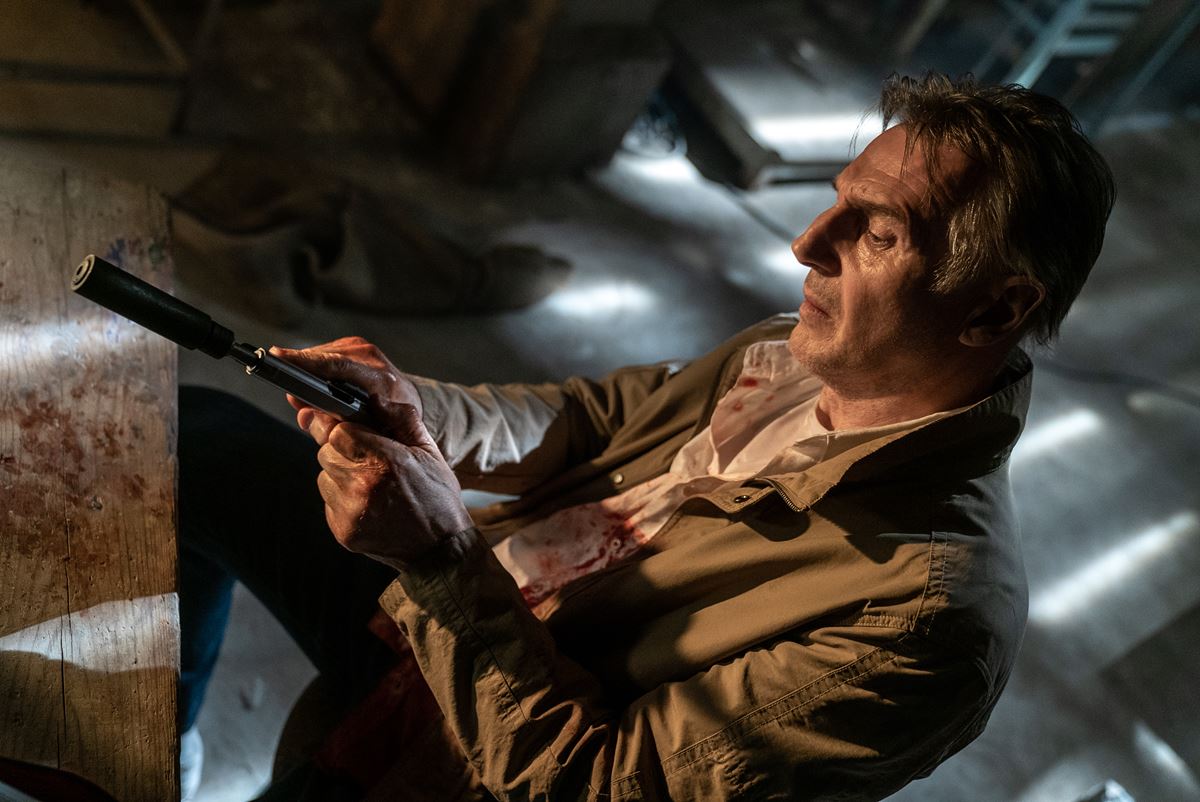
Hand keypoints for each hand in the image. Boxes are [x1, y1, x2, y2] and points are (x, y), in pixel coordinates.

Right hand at [269, 337, 422, 438]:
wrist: (407, 400)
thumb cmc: (387, 418)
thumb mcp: (365, 428)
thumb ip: (332, 422)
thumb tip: (302, 412)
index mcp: (379, 380)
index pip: (337, 366)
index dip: (306, 362)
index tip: (279, 358)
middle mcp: (372, 359)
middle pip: (324, 358)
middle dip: (297, 367)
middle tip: (277, 375)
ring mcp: (364, 348)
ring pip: (322, 354)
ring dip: (305, 368)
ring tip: (294, 385)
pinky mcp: (355, 344)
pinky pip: (326, 353)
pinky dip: (314, 365)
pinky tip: (306, 377)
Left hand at [272, 339, 472, 565]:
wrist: (439, 549)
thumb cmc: (437, 496)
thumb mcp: (429, 451)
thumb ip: (401, 419)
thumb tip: (375, 399)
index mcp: (386, 461)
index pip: (337, 430)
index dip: (340, 426)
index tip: (346, 428)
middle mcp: (363, 486)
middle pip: (325, 451)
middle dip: (340, 449)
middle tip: (365, 458)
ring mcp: (351, 511)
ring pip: (324, 476)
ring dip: (339, 474)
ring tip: (370, 483)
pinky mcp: (343, 530)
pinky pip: (328, 501)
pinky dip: (341, 498)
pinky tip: (367, 503)